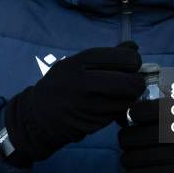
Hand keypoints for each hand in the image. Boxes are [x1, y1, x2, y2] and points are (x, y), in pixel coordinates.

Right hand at [4, 42, 144, 163]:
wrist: (36, 115)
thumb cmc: (61, 84)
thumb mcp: (76, 63)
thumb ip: (105, 56)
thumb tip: (134, 47)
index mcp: (78, 63)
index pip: (122, 57)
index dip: (134, 60)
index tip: (132, 63)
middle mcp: (81, 83)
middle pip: (130, 82)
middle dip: (137, 82)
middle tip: (134, 83)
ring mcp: (86, 106)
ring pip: (126, 102)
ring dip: (129, 99)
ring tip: (120, 95)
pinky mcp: (90, 125)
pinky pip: (116, 116)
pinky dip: (117, 112)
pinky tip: (108, 107)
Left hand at [119, 99, 173, 172]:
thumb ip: (163, 110)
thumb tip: (123, 113)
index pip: (143, 110)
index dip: (132, 115)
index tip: (130, 119)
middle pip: (135, 135)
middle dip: (125, 140)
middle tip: (125, 142)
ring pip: (136, 157)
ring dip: (126, 159)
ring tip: (127, 159)